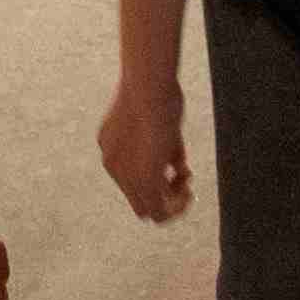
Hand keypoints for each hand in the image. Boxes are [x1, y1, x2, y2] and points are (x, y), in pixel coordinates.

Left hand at [97, 71, 191, 225]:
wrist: (149, 87)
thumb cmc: (157, 91)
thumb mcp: (157, 120)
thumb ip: (164, 147)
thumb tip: (176, 168)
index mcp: (111, 146)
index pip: (130, 174)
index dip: (156, 173)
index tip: (175, 161)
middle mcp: (112, 164)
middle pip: (137, 196)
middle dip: (164, 192)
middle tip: (184, 178)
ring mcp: (124, 175)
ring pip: (147, 209)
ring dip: (172, 201)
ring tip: (187, 183)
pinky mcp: (142, 181)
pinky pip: (158, 213)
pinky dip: (176, 208)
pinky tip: (188, 194)